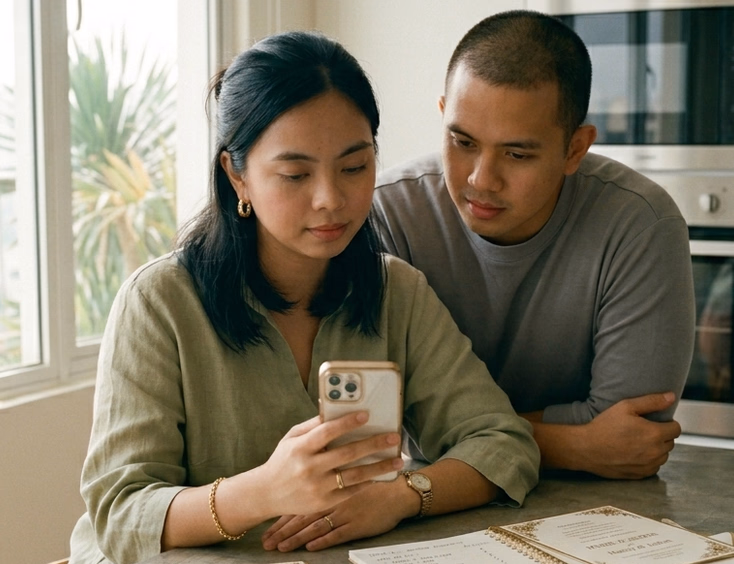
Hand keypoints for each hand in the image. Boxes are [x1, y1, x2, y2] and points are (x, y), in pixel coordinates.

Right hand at [258, 413, 402, 517]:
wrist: (266, 494)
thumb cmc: (282, 460)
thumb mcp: (291, 438)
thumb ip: (312, 425)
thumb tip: (331, 407)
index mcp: (301, 448)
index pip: (327, 432)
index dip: (347, 423)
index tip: (366, 415)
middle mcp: (309, 468)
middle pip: (347, 454)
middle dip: (373, 444)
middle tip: (394, 437)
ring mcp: (318, 487)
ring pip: (354, 476)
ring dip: (379, 467)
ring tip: (397, 460)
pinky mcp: (324, 503)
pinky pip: (351, 491)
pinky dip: (368, 482)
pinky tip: (381, 475)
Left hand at [261, 480, 411, 551]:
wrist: (396, 491)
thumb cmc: (371, 479)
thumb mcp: (347, 468)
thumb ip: (327, 469)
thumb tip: (308, 474)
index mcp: (326, 482)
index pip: (299, 502)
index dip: (281, 515)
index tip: (266, 527)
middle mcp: (332, 497)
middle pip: (302, 515)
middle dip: (282, 530)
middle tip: (267, 543)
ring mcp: (343, 511)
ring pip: (314, 526)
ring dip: (295, 538)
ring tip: (280, 548)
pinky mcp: (356, 524)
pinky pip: (335, 533)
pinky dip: (321, 540)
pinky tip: (310, 547)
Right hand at [581, 392, 680, 478]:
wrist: (587, 448)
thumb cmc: (605, 426)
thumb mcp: (626, 407)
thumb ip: (651, 401)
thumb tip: (671, 397)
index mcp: (654, 434)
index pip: (676, 429)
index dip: (668, 423)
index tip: (656, 422)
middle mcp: (655, 452)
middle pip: (671, 442)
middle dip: (662, 435)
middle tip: (644, 430)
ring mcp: (648, 465)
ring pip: (663, 456)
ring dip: (657, 449)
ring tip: (639, 442)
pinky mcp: (640, 474)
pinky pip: (654, 467)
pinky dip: (649, 461)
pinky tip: (635, 453)